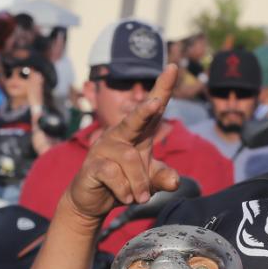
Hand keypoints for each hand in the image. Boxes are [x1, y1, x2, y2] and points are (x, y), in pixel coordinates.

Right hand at [63, 64, 179, 219]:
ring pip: (129, 159)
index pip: (152, 109)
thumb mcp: (148, 181)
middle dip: (145, 111)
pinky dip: (124, 190)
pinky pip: (113, 175)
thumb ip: (162, 177)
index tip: (173, 67)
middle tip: (155, 103)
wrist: (92, 201)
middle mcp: (120, 135)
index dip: (163, 88)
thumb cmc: (123, 183)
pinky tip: (125, 198)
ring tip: (140, 198)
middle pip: (134, 119)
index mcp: (137, 133)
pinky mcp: (92, 164)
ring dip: (139, 183)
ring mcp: (104, 147)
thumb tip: (175, 181)